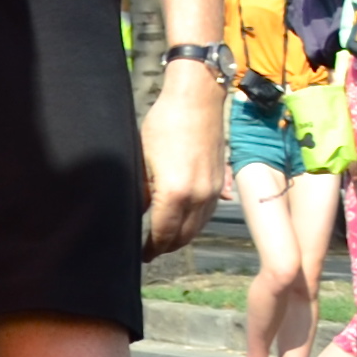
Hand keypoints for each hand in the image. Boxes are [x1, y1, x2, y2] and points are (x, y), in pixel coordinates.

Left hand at [141, 61, 226, 255]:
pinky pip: (208, 214)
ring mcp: (213, 191)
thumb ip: (140, 191)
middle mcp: (199, 197)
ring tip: (164, 240)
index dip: (151, 247)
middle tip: (150, 251)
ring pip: (198, 227)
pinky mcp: (221, 183)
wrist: (197, 102)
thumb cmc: (164, 124)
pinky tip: (183, 222)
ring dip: (181, 237)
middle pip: (183, 236)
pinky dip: (195, 224)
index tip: (140, 254)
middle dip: (166, 247)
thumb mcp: (142, 158)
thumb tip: (135, 213)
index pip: (163, 233)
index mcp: (176, 193)